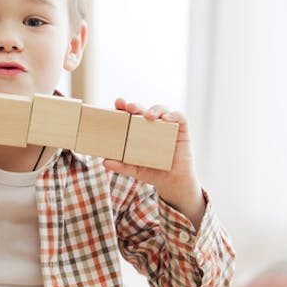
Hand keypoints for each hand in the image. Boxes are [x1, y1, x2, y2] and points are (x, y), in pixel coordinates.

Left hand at [102, 98, 204, 227]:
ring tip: (148, 116)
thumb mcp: (134, 170)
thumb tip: (105, 162)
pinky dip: (173, 115)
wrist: (173, 183)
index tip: (118, 103)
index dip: (124, 107)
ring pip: (161, 109)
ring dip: (154, 109)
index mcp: (138, 130)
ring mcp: (167, 126)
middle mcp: (152, 125)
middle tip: (130, 107)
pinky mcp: (181, 131)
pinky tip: (166, 119)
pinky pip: (180, 118)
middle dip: (136, 106)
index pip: (130, 115)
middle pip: (144, 109)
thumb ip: (121, 166)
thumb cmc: (152, 172)